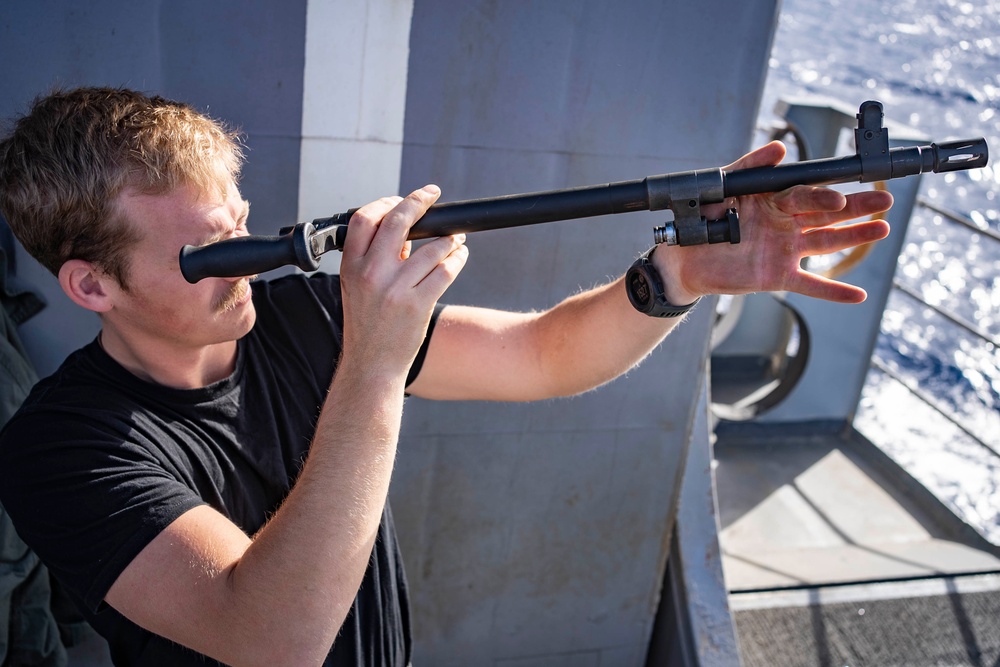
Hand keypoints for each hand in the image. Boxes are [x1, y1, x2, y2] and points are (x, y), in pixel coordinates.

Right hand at [339, 185, 468, 378]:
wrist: (372, 364)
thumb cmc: (367, 325)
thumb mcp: (356, 287)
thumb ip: (373, 257)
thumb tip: (404, 230)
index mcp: (351, 266)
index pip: (365, 218)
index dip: (387, 202)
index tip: (403, 199)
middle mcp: (371, 274)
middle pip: (399, 221)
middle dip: (419, 201)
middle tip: (432, 194)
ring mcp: (396, 289)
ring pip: (432, 246)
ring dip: (449, 237)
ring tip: (455, 238)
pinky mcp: (418, 304)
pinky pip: (446, 270)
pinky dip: (457, 257)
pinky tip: (460, 254)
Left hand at [654, 141, 892, 303]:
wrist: (683, 257)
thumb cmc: (702, 217)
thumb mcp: (722, 187)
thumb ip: (749, 167)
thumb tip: (779, 147)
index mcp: (775, 200)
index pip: (806, 196)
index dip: (821, 197)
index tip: (838, 196)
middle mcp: (786, 223)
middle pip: (827, 215)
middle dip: (855, 208)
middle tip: (884, 201)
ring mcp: (785, 250)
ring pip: (826, 243)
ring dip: (854, 238)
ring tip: (882, 229)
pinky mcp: (778, 276)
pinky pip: (810, 285)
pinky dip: (834, 291)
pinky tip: (858, 294)